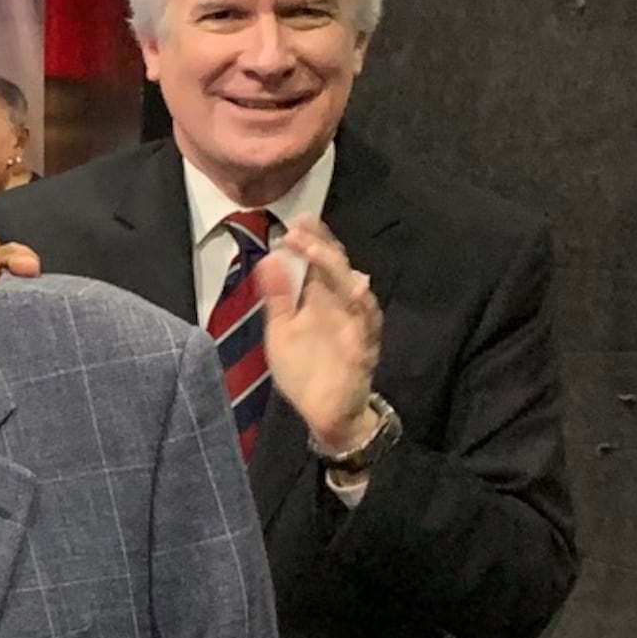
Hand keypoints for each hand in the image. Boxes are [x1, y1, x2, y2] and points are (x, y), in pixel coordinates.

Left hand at [256, 218, 382, 451]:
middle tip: (302, 228)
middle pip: (336, 270)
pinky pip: (367, 327)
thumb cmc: (306, 370)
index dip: (310, 241)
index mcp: (319, 301)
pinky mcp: (362, 351)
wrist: (323, 415)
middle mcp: (339, 308)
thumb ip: (278, 298)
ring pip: (352, 291)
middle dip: (321, 247)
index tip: (296, 221)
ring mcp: (353, 328)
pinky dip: (364, 308)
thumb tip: (269, 258)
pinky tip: (359, 289)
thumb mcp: (281, 330)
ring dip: (338, 270)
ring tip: (320, 250)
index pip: (318, 263)